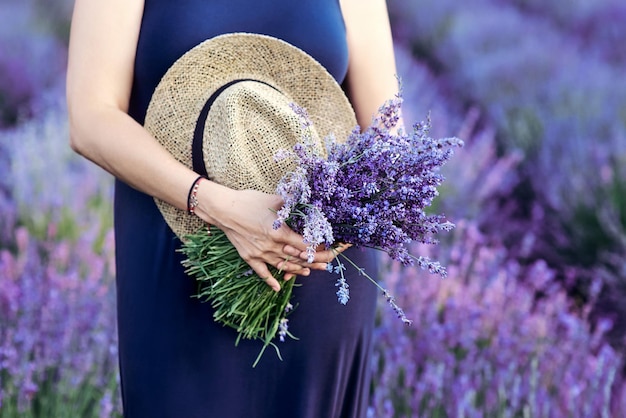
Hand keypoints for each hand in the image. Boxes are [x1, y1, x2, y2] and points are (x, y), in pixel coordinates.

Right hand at [195, 185, 335, 290]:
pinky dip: (270, 281)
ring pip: (283, 267)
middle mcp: (271, 246)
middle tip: (325, 265)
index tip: (328, 249)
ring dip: (297, 271)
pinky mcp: (249, 257)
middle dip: (313, 262)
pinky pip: (262, 273)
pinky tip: (278, 288)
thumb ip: (292, 203)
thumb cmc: (249, 201)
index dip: (318, 249)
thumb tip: (308, 200)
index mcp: (280, 232)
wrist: (223, 209)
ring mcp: (260, 253)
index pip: (305, 245)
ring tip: (309, 272)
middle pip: (297, 258)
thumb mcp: (274, 199)